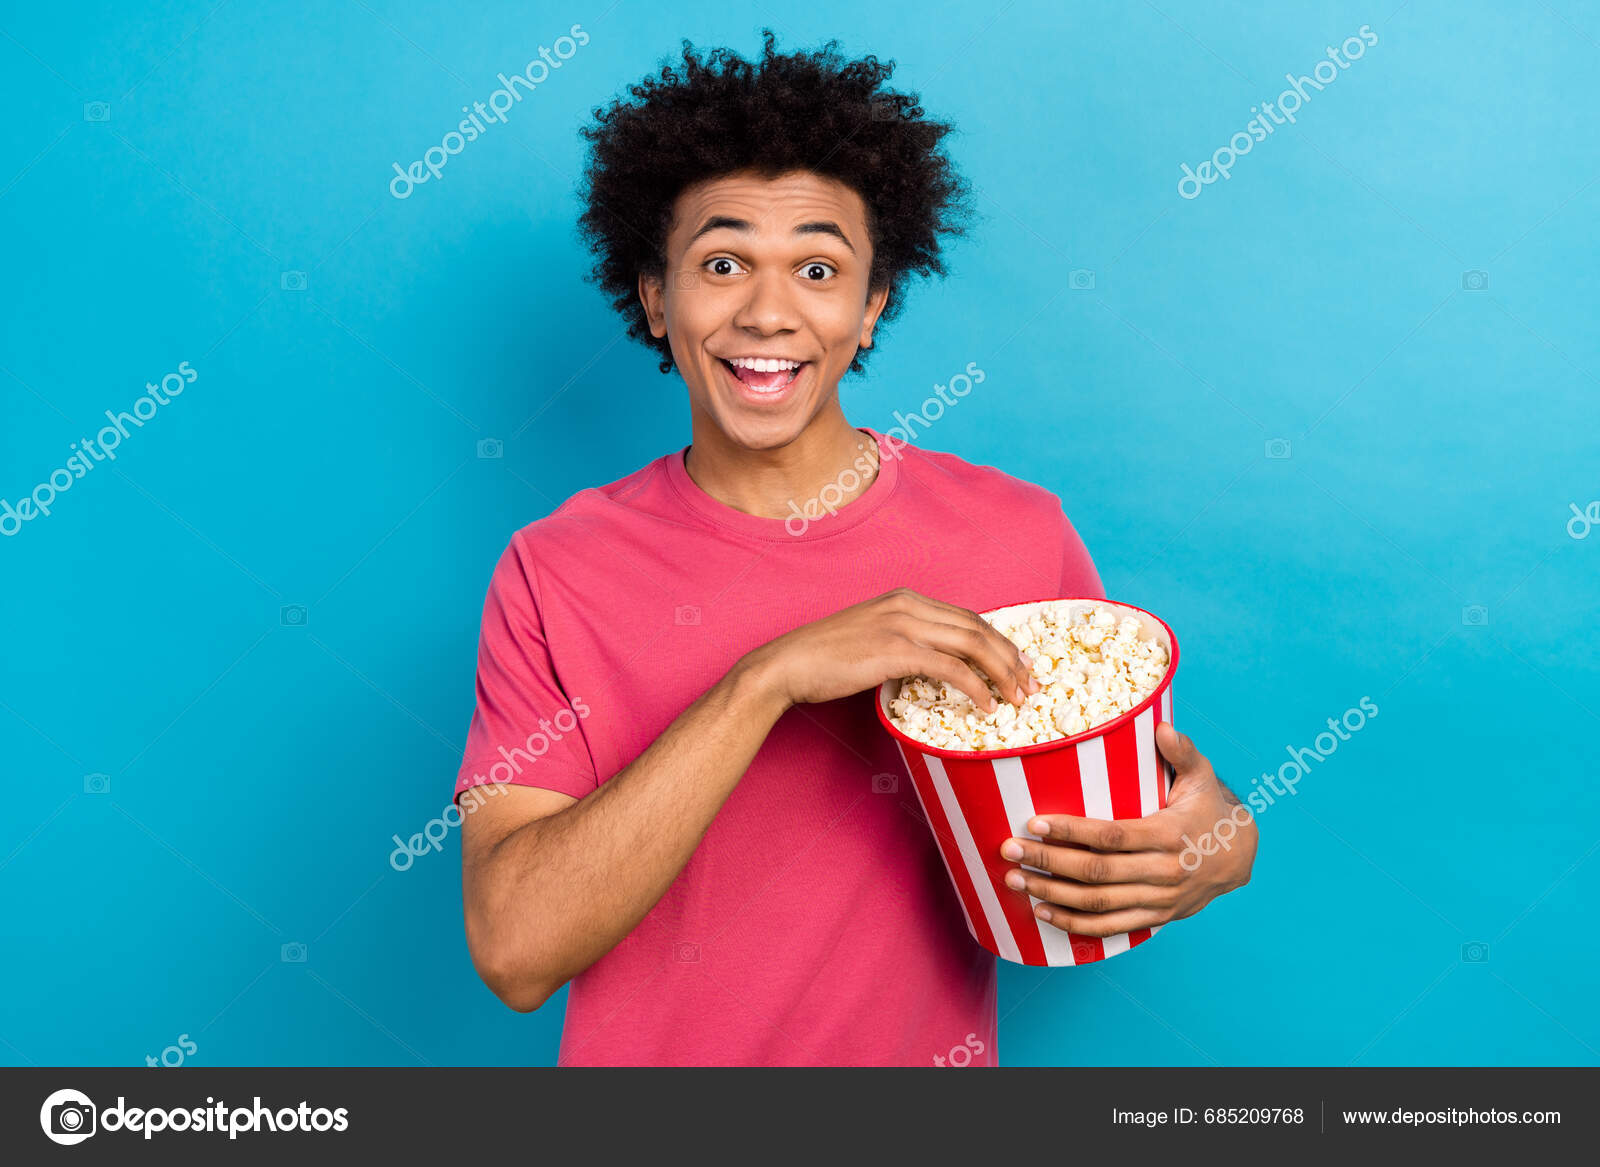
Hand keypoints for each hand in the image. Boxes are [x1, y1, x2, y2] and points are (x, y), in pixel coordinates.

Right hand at [745, 587, 1039, 712]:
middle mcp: (908, 605)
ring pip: (972, 644)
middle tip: (1030, 684)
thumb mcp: (869, 639)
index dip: (998, 642)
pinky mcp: (895, 650)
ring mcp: (902, 625)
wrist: (786, 665)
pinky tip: (986, 706)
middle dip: (1010, 657)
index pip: (967, 617)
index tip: (1018, 667)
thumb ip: (902, 642)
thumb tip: (930, 666)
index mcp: (905, 599)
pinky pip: (950, 668)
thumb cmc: (822, 660)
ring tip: (1017, 697)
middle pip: (977, 627)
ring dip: (1002, 672)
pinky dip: (975, 687)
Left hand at [997, 723, 1255, 936]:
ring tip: (1015, 881)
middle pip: (1097, 872)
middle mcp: (1164, 872)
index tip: (1034, 823)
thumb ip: (1182, 751)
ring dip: (1053, 895)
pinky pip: (1111, 927)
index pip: (1112, 836)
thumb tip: (1162, 727)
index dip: (1072, 832)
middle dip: (1048, 862)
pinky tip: (1043, 912)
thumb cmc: (1210, 808)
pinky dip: (1075, 923)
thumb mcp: (1203, 775)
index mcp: (1169, 835)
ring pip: (1099, 903)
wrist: (1239, 856)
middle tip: (1008, 850)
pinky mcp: (1156, 917)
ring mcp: (1159, 900)